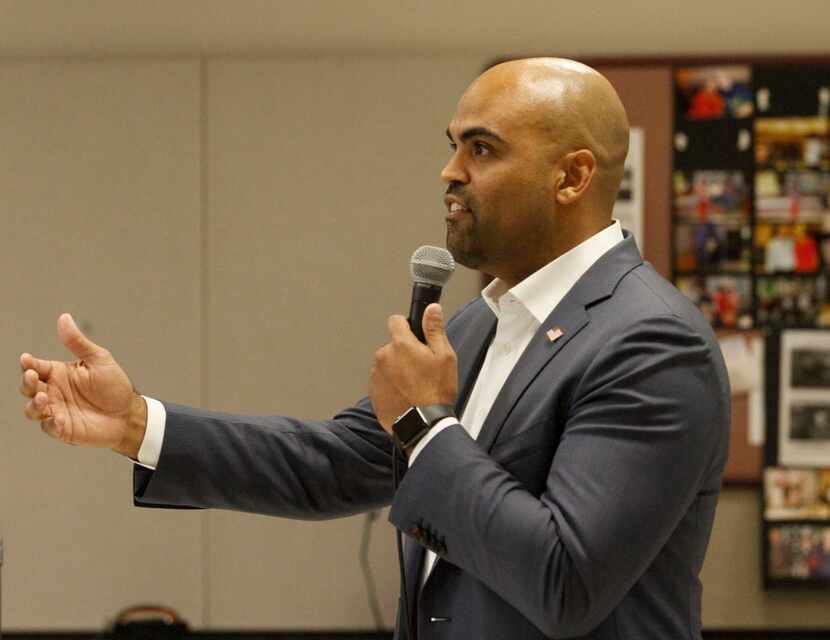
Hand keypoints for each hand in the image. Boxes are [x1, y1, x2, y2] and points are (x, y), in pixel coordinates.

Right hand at [19, 313, 145, 455]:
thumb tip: (64, 318)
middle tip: (33, 377)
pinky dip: (50, 423)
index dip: (28, 364)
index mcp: (59, 373)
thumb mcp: (99, 360)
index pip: (36, 366)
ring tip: (44, 399)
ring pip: (32, 409)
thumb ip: (78, 342)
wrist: (128, 414)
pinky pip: (48, 427)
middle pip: (28, 387)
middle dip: (27, 382)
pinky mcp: (62, 428)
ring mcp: (56, 410)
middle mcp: (54, 391)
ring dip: (34, 404)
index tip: (26, 359)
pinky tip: (58, 418)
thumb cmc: (114, 386)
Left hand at [370, 304, 457, 431]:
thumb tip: (431, 308)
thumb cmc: (436, 392)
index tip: (414, 335)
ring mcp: (376, 375)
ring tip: (414, 385)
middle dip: (404, 352)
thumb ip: (434, 330)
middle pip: (392, 345)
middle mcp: (384, 356)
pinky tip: (405, 395)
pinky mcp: (373, 392)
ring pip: (387, 364)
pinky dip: (391, 385)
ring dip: (397, 369)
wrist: (423, 424)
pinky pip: (382, 381)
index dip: (406, 326)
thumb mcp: (445, 357)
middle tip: (421, 368)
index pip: (396, 321)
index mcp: (401, 344)